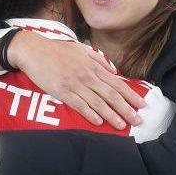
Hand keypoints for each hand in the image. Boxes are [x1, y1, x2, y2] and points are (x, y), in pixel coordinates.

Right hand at [7, 31, 144, 129]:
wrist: (33, 50)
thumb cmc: (57, 50)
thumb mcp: (82, 49)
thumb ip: (99, 60)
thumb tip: (115, 72)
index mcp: (93, 66)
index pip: (117, 83)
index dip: (131, 95)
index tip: (142, 104)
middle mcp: (87, 75)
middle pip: (111, 95)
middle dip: (126, 108)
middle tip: (137, 120)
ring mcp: (74, 84)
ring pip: (97, 102)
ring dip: (111, 115)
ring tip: (122, 125)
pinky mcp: (61, 91)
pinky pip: (79, 105)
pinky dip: (89, 114)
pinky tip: (98, 122)